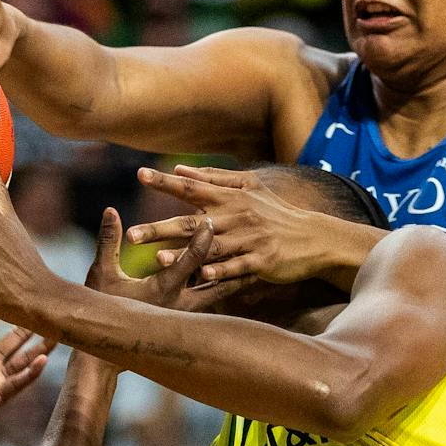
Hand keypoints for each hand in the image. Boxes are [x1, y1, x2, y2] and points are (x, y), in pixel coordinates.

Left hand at [0, 285, 53, 434]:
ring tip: (59, 333)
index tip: (14, 287)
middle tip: (46, 307)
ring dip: (40, 348)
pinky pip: (16, 384)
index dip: (0, 306)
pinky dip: (31, 374)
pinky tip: (44, 360)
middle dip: (29, 325)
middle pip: (13, 340)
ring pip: (22, 361)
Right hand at [87, 206, 240, 311]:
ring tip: (253, 268)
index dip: (203, 237)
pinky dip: (218, 291)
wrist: (104, 351)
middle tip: (253, 247)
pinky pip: (207, 304)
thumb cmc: (101, 308)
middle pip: (216, 281)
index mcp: (163, 289)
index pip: (191, 259)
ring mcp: (183, 317)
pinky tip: (230, 283)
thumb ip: (109, 240)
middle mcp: (179, 304)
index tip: (213, 218)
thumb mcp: (102, 272)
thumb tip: (110, 210)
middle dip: (234, 264)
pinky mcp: (183, 324)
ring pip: (215, 295)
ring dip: (231, 280)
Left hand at [127, 165, 338, 283]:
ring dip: (183, 253)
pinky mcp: (261, 261)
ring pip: (210, 247)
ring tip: (156, 259)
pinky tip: (202, 276)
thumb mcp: (251, 187)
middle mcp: (236, 216)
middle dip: (160, 228)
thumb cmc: (276, 211)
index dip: (165, 182)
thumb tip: (180, 170)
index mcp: (230, 197)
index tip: (140, 174)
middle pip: (191, 222)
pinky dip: (219, 271)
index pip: (192, 187)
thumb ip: (215, 178)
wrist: (313, 237)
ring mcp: (249, 239)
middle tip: (131, 234)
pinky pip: (236, 267)